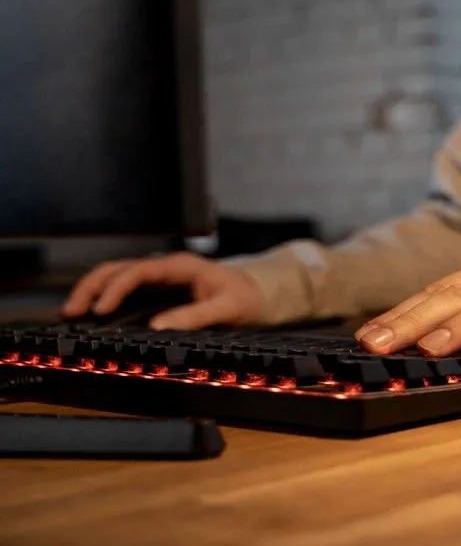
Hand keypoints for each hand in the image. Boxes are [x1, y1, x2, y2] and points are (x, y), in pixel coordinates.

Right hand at [61, 252, 263, 329]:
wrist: (256, 293)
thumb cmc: (244, 297)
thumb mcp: (227, 308)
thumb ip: (196, 316)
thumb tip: (159, 327)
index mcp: (180, 266)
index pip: (138, 271)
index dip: (116, 289)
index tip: (101, 310)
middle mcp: (164, 268)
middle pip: (117, 268)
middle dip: (91, 287)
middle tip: (72, 312)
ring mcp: (158, 278)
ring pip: (115, 276)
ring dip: (92, 292)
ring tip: (72, 314)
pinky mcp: (156, 290)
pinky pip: (123, 289)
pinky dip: (104, 298)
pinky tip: (91, 315)